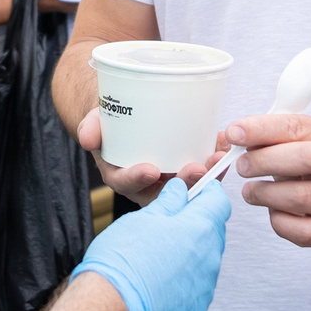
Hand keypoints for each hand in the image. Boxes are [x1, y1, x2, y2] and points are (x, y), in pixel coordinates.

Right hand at [70, 175, 232, 310]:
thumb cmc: (123, 261)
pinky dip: (178, 287)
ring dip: (185, 258)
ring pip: (202, 265)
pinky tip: (154, 288)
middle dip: (193, 227)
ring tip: (153, 261)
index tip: (192, 192)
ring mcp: (205, 290)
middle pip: (211, 234)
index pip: (218, 201)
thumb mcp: (143, 218)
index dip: (206, 192)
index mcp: (200, 228)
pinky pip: (192, 294)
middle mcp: (210, 259)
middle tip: (163, 228)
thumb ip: (168, 202)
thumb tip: (180, 191)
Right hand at [73, 107, 222, 201]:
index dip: (138, 179)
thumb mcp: (96, 122)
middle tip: (197, 168)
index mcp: (123, 177)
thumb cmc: (110, 123)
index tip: (152, 170)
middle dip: (184, 183)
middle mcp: (148, 185)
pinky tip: (224, 144)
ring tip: (219, 156)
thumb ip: (91, 128)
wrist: (125, 117)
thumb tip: (87, 138)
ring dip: (208, 174)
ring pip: (190, 185)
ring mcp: (169, 180)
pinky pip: (203, 171)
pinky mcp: (186, 169)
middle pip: (166, 193)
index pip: (129, 184)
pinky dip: (215, 159)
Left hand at [221, 110, 310, 250]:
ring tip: (251, 191)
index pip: (296, 126)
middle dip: (264, 161)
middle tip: (242, 166)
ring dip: (265, 194)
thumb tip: (228, 137)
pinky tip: (273, 210)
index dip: (261, 129)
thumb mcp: (299, 143)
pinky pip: (300, 230)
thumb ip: (267, 137)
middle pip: (306, 159)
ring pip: (300, 198)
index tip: (234, 133)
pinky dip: (278, 221)